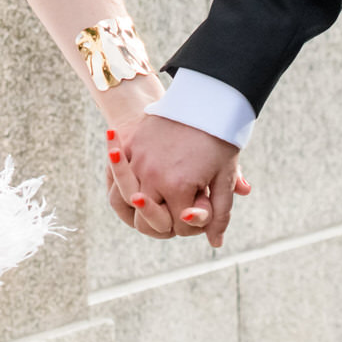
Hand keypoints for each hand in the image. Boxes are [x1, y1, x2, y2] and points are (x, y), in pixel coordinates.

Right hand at [118, 113, 248, 247]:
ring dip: (139, 206)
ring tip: (149, 202)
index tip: (200, 211)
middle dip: (163, 221)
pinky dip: (123, 183)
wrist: (203, 97)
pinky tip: (131, 184)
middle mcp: (152, 175)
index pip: (178, 226)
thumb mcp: (224, 176)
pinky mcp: (130, 145)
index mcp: (178, 186)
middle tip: (175, 213)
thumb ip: (220, 213)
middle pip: (147, 221)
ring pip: (126, 201)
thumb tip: (215, 244)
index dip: (190, 225)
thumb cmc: (219, 138)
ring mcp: (137, 159)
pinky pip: (117, 176)